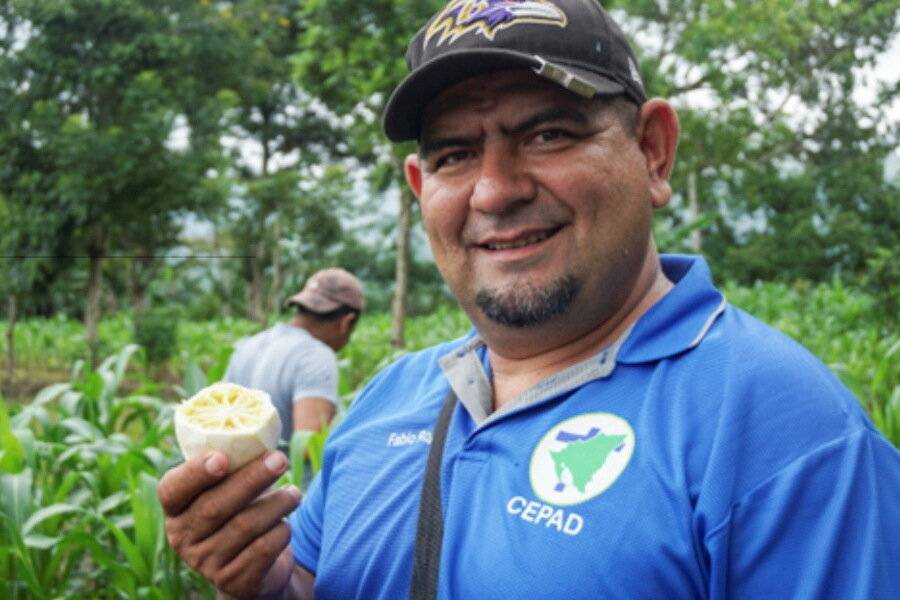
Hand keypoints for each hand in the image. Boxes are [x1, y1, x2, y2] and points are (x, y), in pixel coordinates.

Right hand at [158, 450, 300, 597]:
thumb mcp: (229, 489)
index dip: (195, 473)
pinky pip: (262, 549)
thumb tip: (260, 432)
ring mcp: (206, 563)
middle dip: (252, 478)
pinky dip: (281, 531)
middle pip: (215, 506)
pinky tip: (286, 523)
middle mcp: (183, 538)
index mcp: (176, 509)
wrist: (255, 567)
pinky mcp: (234, 580)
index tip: (222, 458)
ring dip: (276, 504)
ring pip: (244, 526)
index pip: (171, 490)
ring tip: (295, 493)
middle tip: (279, 459)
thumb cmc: (241, 511)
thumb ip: (234, 466)